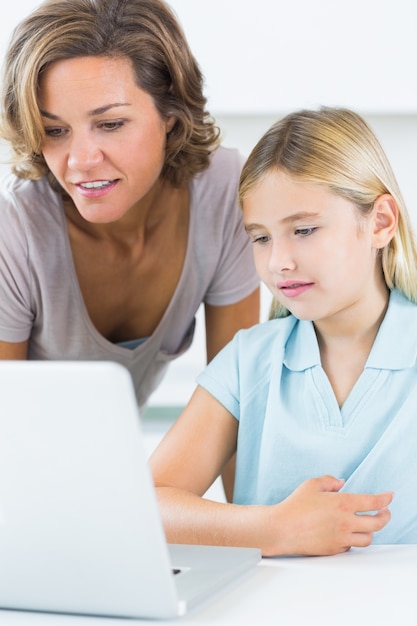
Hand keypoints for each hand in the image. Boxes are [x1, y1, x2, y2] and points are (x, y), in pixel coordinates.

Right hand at [263, 475, 392, 556]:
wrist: (282, 529)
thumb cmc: (294, 506)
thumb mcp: (311, 485)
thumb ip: (329, 481)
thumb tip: (341, 483)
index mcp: (342, 503)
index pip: (373, 502)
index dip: (385, 498)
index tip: (389, 496)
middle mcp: (346, 522)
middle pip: (378, 523)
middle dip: (385, 516)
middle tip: (385, 512)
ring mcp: (341, 538)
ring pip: (368, 538)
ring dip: (371, 530)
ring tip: (369, 524)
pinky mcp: (334, 549)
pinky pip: (351, 546)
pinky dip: (354, 540)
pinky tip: (349, 533)